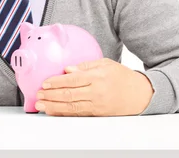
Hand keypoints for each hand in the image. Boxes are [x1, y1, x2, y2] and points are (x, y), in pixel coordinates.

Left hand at [34, 57, 154, 116]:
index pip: (73, 80)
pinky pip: (78, 114)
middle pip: (69, 94)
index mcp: (98, 76)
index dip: (57, 82)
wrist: (141, 94)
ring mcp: (97, 104)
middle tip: (38, 94)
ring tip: (41, 104)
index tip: (45, 82)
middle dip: (51, 95)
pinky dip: (64, 113)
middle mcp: (97, 91)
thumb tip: (67, 69)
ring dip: (54, 106)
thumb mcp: (106, 64)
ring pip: (71, 107)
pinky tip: (54, 111)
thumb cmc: (122, 77)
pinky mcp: (98, 113)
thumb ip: (85, 66)